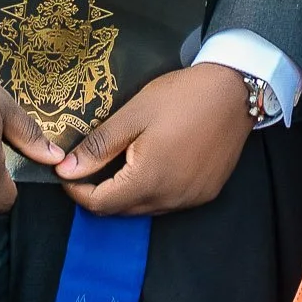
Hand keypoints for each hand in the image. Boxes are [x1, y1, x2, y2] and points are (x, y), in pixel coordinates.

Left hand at [57, 63, 253, 215]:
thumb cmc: (182, 97)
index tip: (68, 172)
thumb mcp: (134, 115)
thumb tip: (65, 170)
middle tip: (92, 163)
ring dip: (127, 193)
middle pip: (122, 210)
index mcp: (148, 180)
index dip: (77, 192)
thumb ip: (99, 146)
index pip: (100, 205)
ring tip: (121, 162)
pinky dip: (153, 191)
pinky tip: (153, 165)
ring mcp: (190, 198)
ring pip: (145, 208)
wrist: (235, 91)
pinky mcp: (206, 193)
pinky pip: (169, 202)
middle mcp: (170, 198)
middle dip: (100, 193)